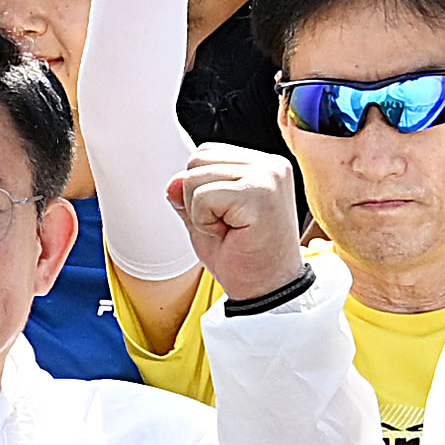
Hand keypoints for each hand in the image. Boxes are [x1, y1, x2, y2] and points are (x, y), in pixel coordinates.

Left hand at [166, 144, 313, 303]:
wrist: (268, 291)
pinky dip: (204, 222)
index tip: (228, 217)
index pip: (206, 152)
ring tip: (230, 230)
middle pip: (197, 159)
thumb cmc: (244, 258)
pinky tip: (231, 234)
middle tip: (228, 227)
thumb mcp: (206, 219)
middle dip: (197, 198)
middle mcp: (270, 165)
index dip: (200, 189)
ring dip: (201, 212)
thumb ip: (187, 194)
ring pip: (195, 177)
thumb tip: (174, 181)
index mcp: (263, 165)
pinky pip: (202, 197)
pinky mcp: (260, 194)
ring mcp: (268, 177)